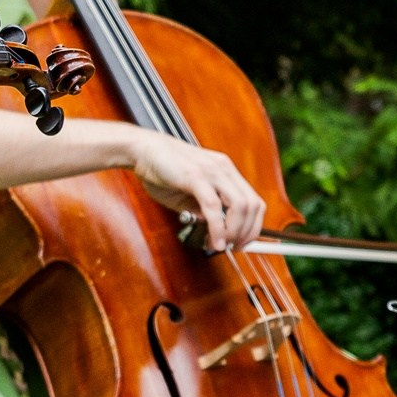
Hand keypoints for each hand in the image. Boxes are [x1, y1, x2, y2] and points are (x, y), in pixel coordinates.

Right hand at [127, 130, 265, 251]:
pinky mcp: (195, 176)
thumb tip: (215, 230)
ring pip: (240, 206)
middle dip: (248, 232)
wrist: (142, 149)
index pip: (254, 201)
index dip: (253, 226)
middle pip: (252, 205)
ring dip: (235, 232)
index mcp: (225, 171)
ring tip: (222, 245)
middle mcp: (224, 169)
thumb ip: (203, 210)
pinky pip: (213, 206)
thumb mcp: (188, 194)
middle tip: (235, 248)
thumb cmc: (162, 169)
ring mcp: (211, 171)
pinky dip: (218, 228)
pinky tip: (214, 240)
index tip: (242, 242)